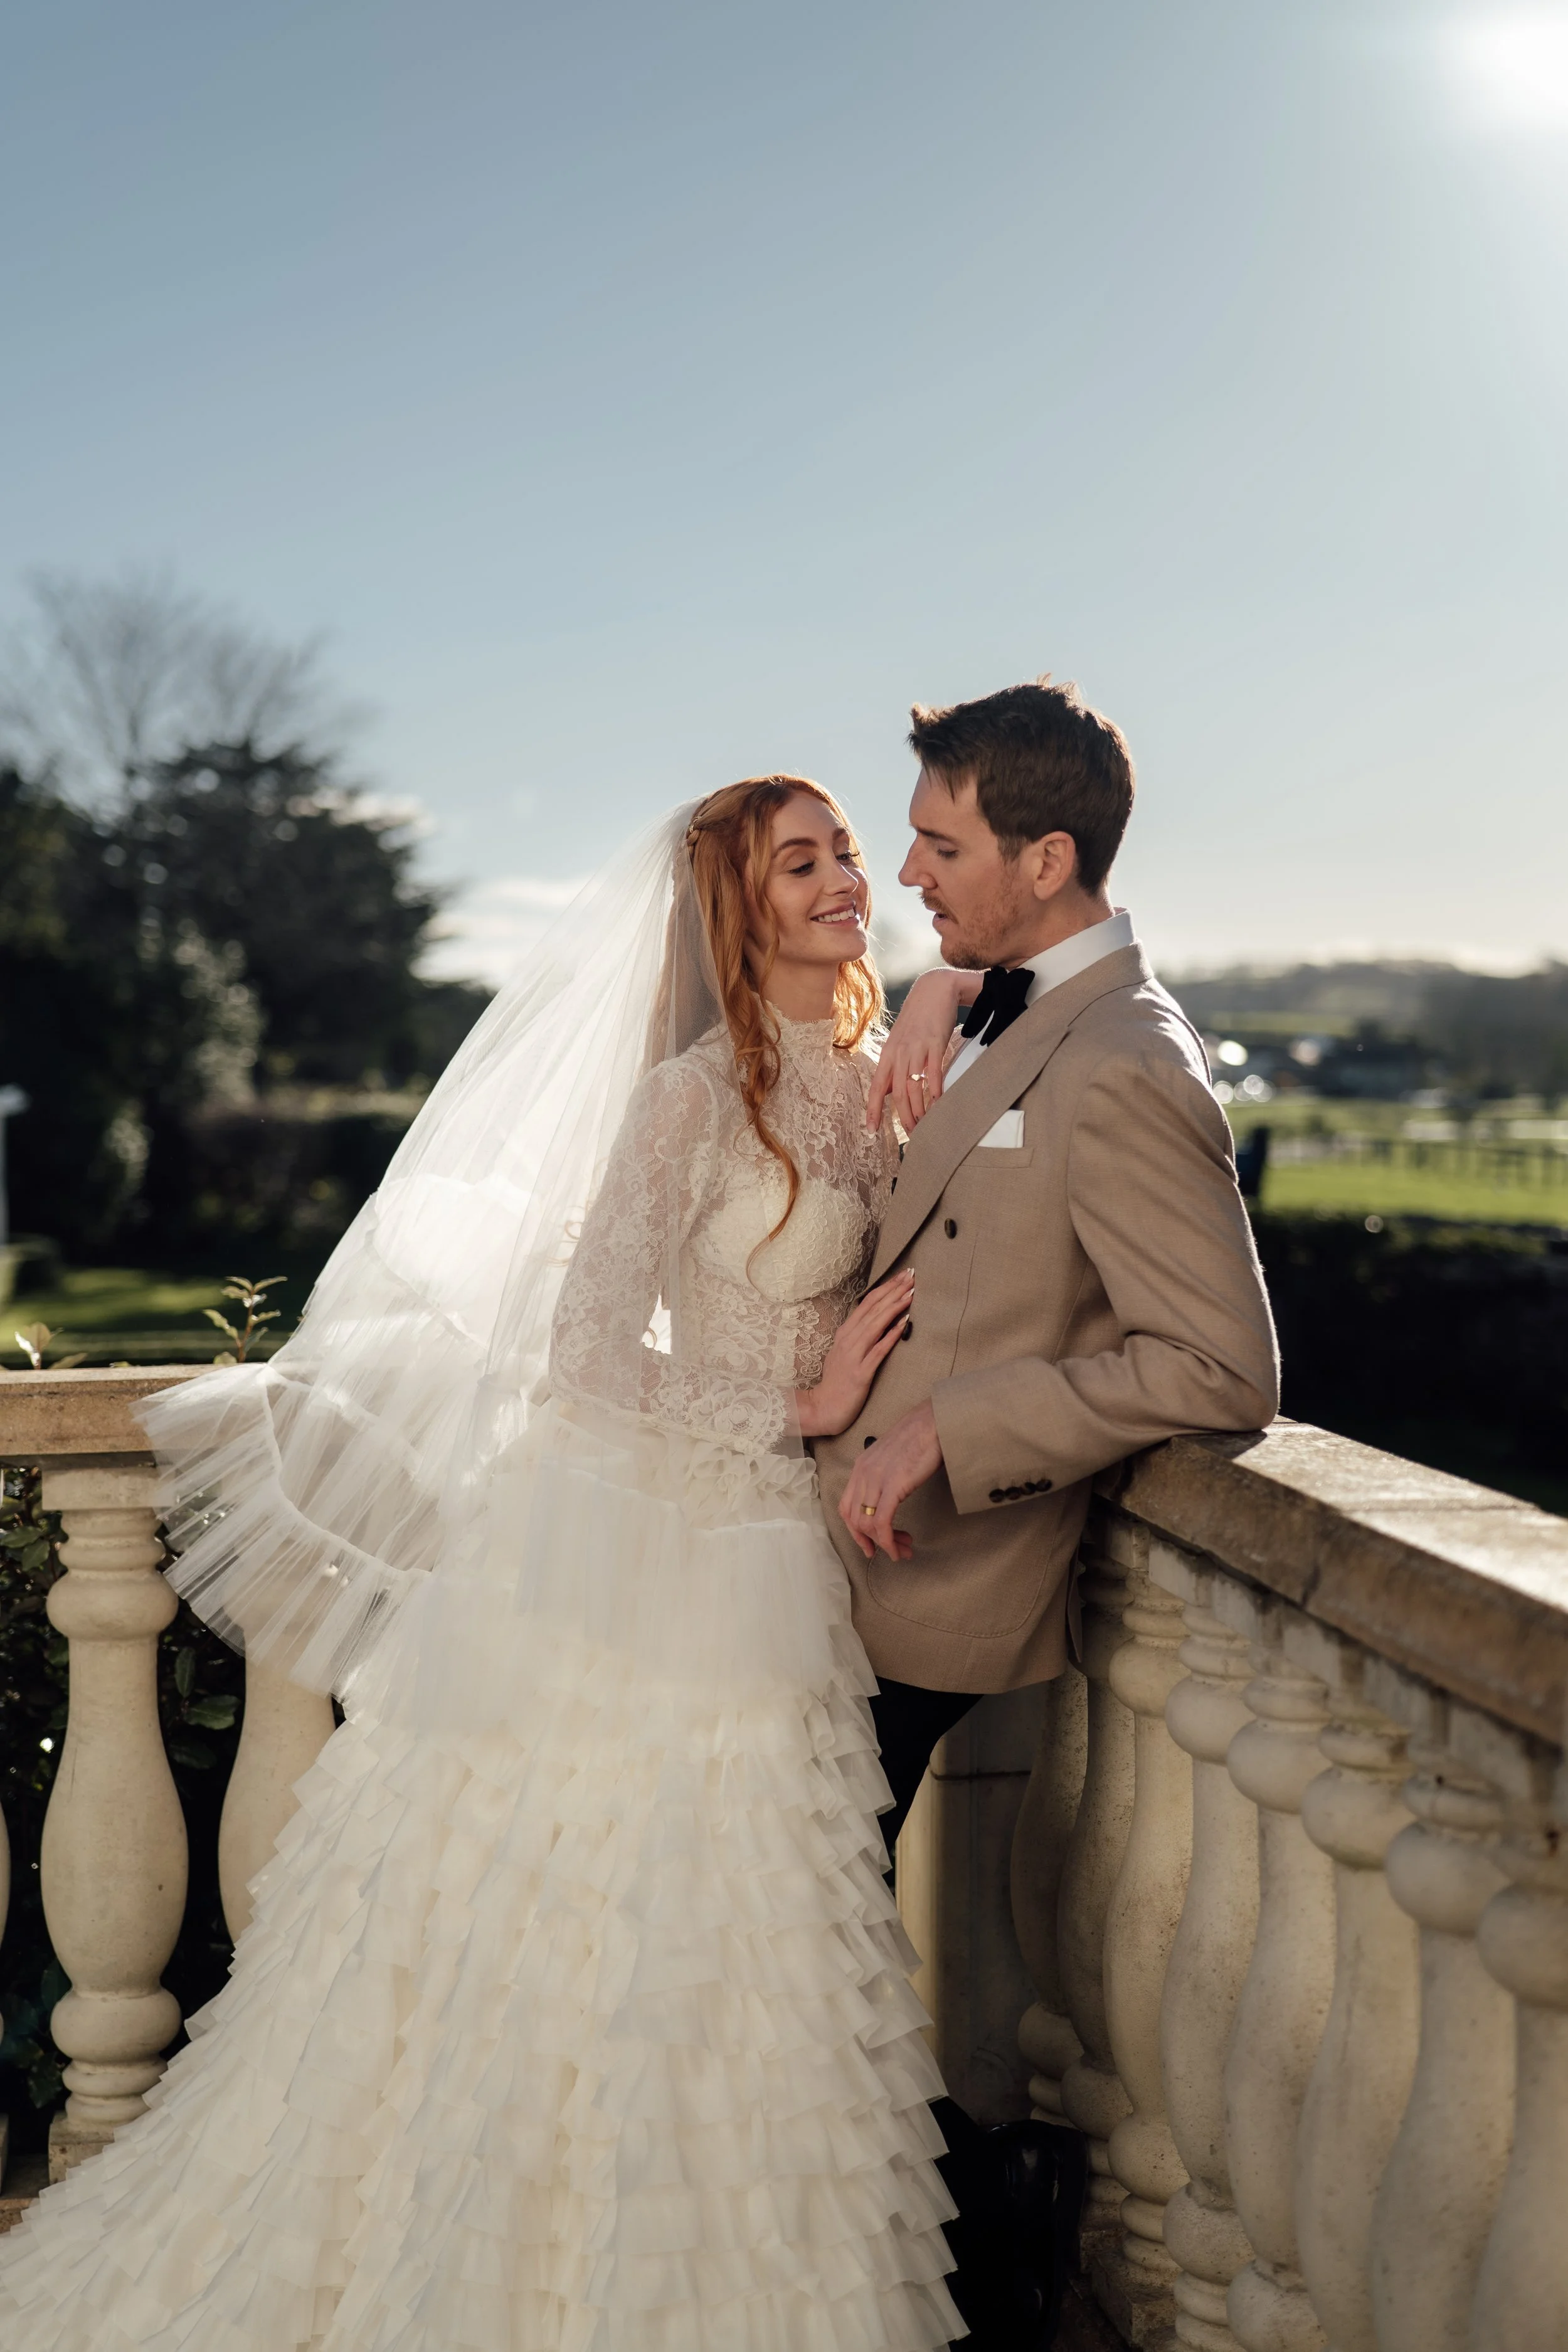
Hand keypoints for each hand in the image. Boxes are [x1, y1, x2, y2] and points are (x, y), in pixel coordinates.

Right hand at [795, 1268, 914, 1438]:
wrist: (824, 1407)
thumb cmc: (837, 1382)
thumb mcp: (845, 1352)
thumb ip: (859, 1336)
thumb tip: (877, 1321)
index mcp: (845, 1333)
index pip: (868, 1304)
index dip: (886, 1288)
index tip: (902, 1276)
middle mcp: (848, 1340)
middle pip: (873, 1309)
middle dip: (893, 1291)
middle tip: (911, 1276)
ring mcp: (853, 1355)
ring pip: (875, 1325)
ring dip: (894, 1307)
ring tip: (910, 1293)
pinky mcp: (860, 1373)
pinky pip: (878, 1351)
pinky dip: (891, 1336)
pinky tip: (904, 1324)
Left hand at [838, 1400, 942, 1560]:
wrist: (935, 1421)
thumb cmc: (921, 1436)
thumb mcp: (893, 1457)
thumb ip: (884, 1474)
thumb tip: (889, 1495)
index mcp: (861, 1466)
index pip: (846, 1507)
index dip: (855, 1531)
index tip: (869, 1544)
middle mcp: (862, 1473)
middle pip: (853, 1519)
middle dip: (869, 1542)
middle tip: (889, 1551)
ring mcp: (876, 1479)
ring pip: (867, 1524)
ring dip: (884, 1544)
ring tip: (902, 1550)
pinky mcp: (892, 1485)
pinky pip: (882, 1521)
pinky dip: (887, 1540)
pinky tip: (898, 1549)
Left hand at [866, 969, 982, 1133]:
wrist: (935, 989)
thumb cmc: (919, 1019)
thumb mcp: (900, 1042)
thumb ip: (894, 1066)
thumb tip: (888, 1092)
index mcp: (888, 1054)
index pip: (876, 1088)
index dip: (872, 1110)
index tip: (871, 1130)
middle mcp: (899, 1053)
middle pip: (896, 1093)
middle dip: (903, 1117)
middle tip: (910, 1135)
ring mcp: (916, 1048)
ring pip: (913, 1086)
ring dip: (919, 1109)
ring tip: (925, 1125)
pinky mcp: (935, 1042)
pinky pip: (933, 1071)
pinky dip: (935, 1090)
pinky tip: (939, 1103)